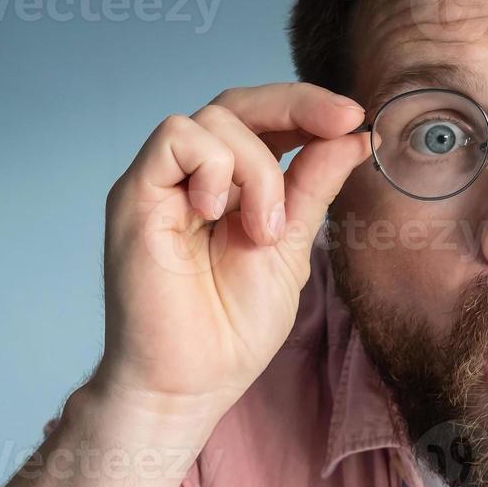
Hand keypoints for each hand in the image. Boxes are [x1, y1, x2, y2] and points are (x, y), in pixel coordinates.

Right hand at [91, 83, 371, 430]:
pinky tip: (218, 215)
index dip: (307, 108)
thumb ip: (313, 189)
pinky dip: (213, 168)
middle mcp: (192, 177)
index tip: (353, 118)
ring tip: (264, 231)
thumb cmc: (232, 329)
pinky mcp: (134, 195)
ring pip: (215, 118)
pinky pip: (177, 138)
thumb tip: (352, 138)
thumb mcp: (291, 248)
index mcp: (229, 186)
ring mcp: (161, 183)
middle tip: (343, 122)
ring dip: (258, 169)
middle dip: (298, 105)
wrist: (190, 383)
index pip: (264, 120)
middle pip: (238, 103)